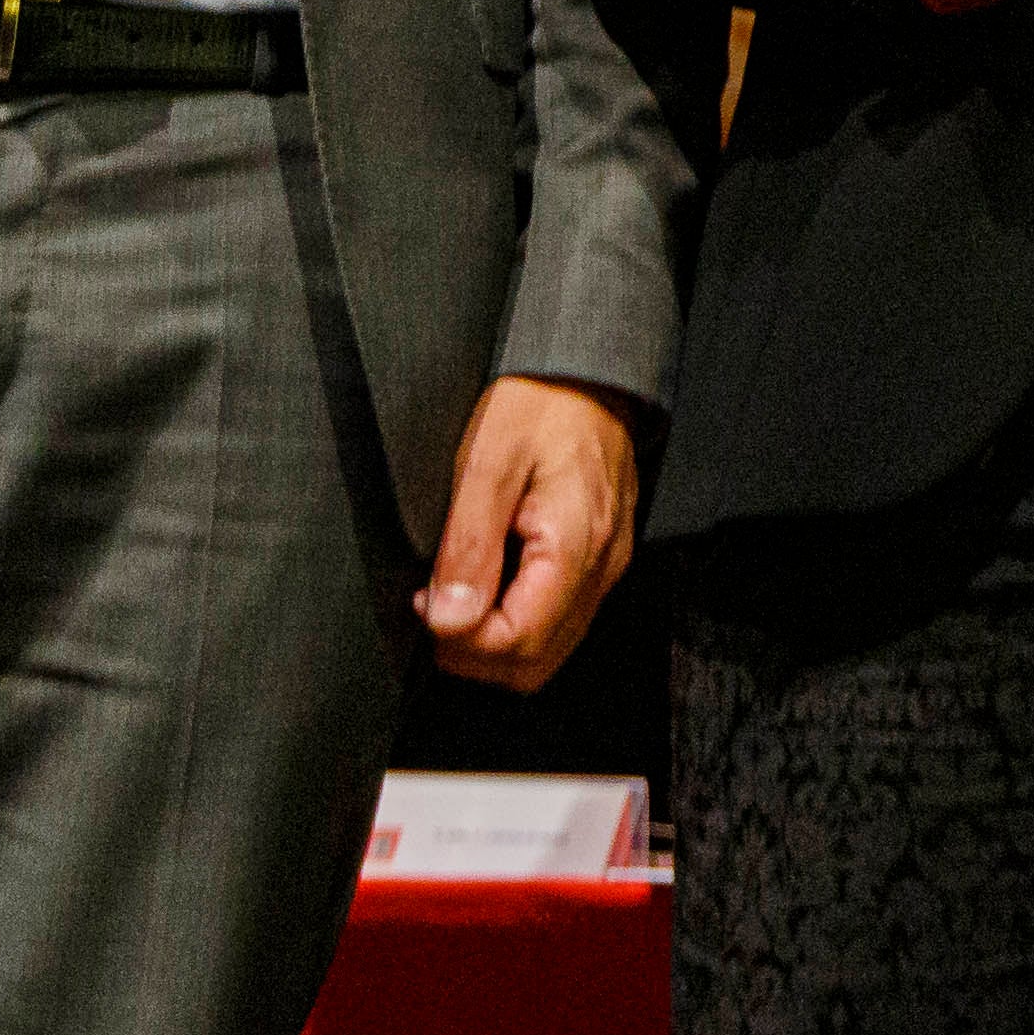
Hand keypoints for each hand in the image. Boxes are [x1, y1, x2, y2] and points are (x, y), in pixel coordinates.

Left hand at [419, 376, 644, 688]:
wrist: (590, 370)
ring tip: (457, 594)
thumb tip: (448, 620)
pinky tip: (489, 583)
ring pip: (549, 651)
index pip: (517, 642)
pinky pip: (560, 620)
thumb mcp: (487, 463)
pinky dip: (518, 621)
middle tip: (436, 609)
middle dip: (475, 654)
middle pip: (535, 664)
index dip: (461, 641)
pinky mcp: (601, 559)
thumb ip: (468, 546)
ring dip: (494, 642)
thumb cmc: (541, 404)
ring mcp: (606, 566)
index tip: (426, 604)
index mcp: (575, 547)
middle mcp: (601, 568)